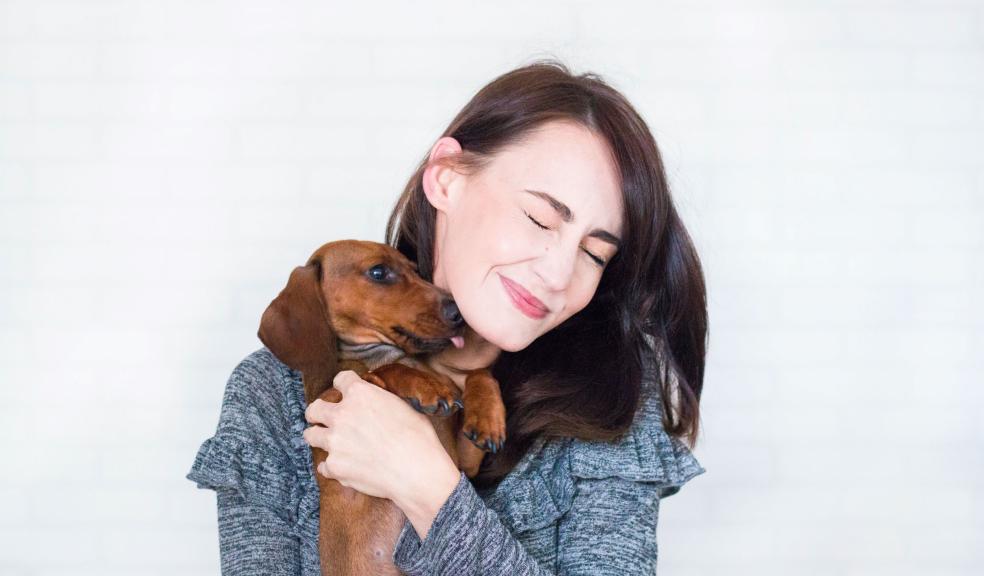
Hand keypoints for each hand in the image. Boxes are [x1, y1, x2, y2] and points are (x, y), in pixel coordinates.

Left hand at [301, 369, 456, 503]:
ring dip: (320, 438)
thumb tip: (378, 402)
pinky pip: (323, 465)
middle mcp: (341, 414)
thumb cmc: (418, 438)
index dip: (344, 385)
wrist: (417, 471)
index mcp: (360, 393)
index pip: (340, 379)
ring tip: (332, 443)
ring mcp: (334, 441)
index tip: (345, 391)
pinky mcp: (334, 466)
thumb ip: (381, 401)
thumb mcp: (403, 406)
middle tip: (325, 418)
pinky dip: (332, 467)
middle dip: (318, 412)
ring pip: (310, 435)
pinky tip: (345, 468)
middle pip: (314, 409)